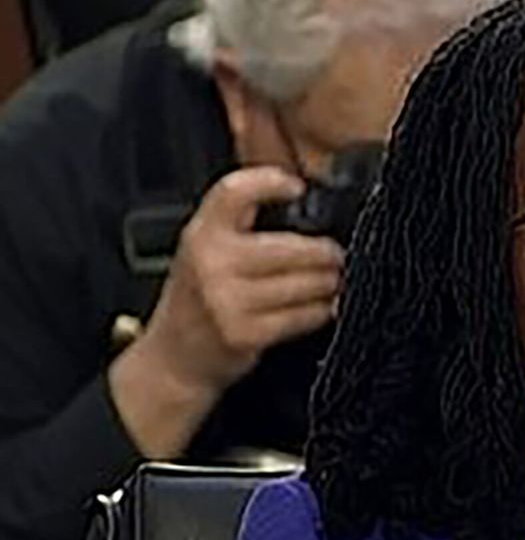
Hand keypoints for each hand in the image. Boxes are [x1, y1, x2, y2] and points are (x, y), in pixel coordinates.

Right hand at [145, 166, 342, 391]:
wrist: (173, 357)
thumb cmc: (197, 298)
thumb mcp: (203, 250)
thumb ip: (239, 221)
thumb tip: (296, 194)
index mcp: (201, 234)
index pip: (234, 192)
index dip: (268, 182)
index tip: (296, 188)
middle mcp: (211, 263)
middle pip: (289, 247)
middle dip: (324, 252)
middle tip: (337, 254)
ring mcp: (227, 300)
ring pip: (302, 284)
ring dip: (328, 282)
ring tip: (336, 279)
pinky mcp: (245, 334)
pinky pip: (300, 316)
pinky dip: (319, 311)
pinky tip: (325, 306)